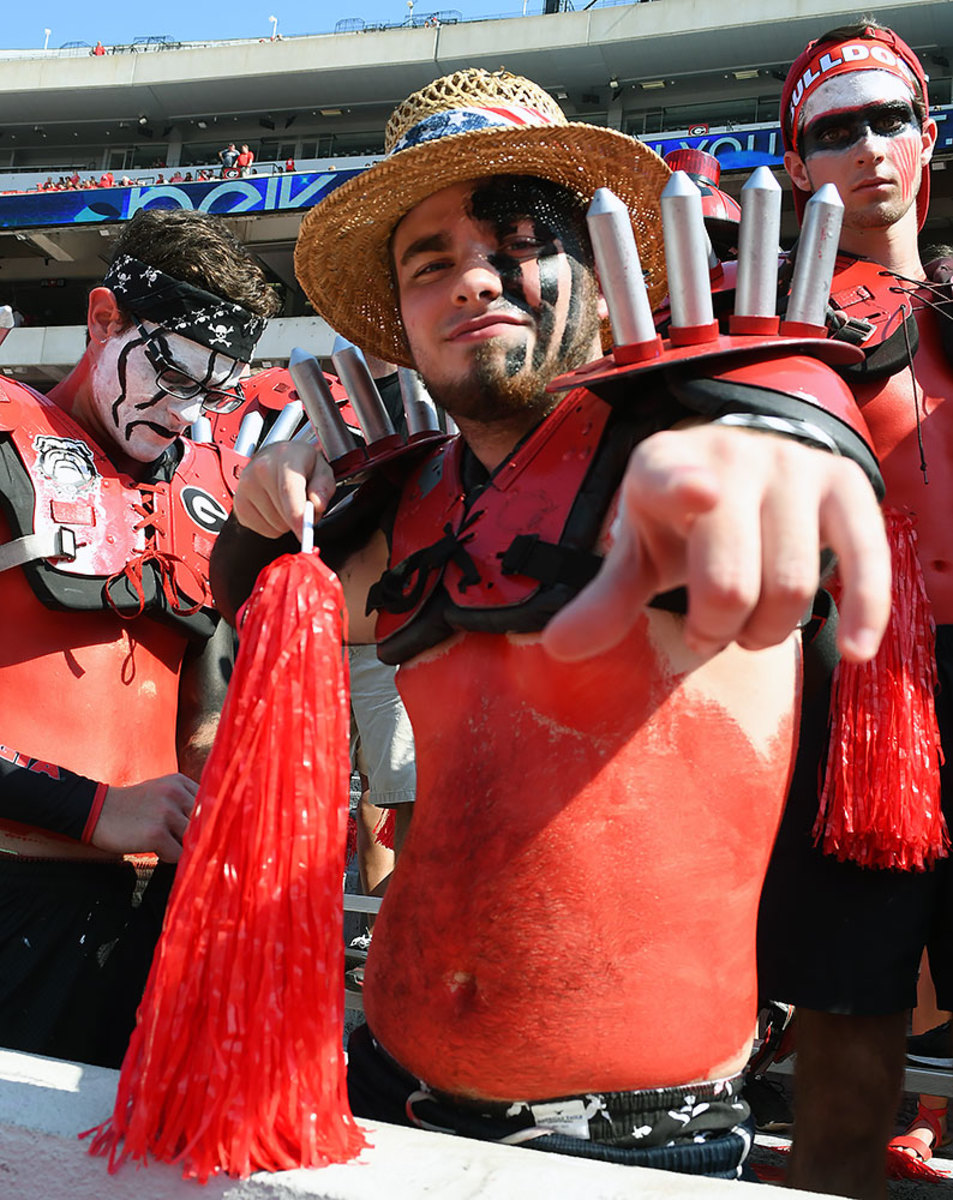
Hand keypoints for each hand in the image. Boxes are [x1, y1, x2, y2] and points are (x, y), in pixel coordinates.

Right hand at [91, 773, 199, 861]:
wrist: (94, 812)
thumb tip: (211, 824)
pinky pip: (177, 854)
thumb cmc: (130, 807)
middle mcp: (175, 793)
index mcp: (178, 781)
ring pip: (191, 840)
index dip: (205, 821)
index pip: (208, 804)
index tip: (200, 831)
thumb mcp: (159, 792)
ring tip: (163, 843)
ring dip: (180, 847)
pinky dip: (168, 857)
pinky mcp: (156, 833)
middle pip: (203, 823)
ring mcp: (165, 813)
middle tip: (181, 842)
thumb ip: (184, 802)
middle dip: (196, 837)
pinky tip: (154, 850)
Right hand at [232, 441, 335, 539]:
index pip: (288, 490)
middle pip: (283, 513)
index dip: (297, 514)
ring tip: (287, 501)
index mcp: (284, 456)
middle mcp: (260, 469)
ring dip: (286, 521)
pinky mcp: (239, 503)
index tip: (304, 532)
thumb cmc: (300, 464)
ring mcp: (246, 485)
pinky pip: (263, 530)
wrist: (276, 457)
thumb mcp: (322, 469)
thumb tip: (316, 505)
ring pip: (274, 525)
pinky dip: (273, 526)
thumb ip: (323, 487)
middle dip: (298, 516)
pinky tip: (274, 507)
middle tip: (302, 501)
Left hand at [542, 425, 889, 663]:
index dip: (687, 487)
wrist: (743, 460)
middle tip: (708, 633)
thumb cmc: (680, 519)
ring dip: (768, 632)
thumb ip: (605, 599)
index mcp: (664, 467)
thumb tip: (555, 648)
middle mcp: (732, 457)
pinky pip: (866, 555)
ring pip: (791, 584)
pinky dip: (866, 608)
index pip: (673, 479)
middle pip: (732, 580)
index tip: (704, 493)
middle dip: (717, 630)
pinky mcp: (845, 484)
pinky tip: (859, 651)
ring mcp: (793, 467)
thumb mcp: (638, 550)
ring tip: (750, 629)